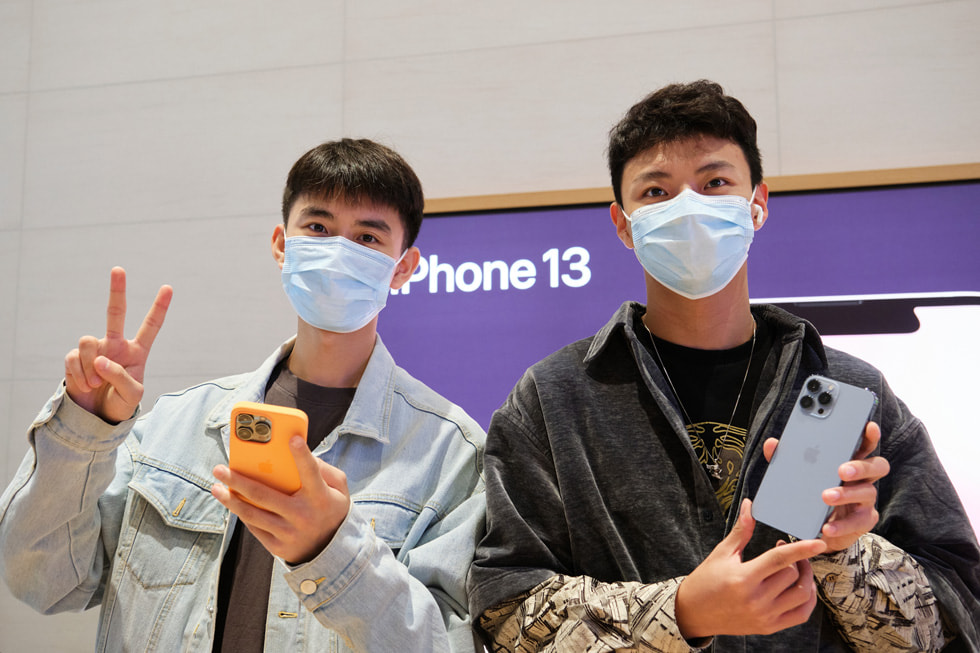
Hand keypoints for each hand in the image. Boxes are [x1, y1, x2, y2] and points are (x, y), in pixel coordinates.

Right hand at [64, 267, 172, 423]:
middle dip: (117, 290)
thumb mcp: (132, 395)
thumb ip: (121, 377)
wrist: (97, 418)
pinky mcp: (76, 358)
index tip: (168, 287)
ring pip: (88, 341)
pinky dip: (80, 374)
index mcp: (137, 351)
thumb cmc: (121, 404)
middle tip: (119, 269)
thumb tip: (101, 360)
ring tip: (97, 384)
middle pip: (115, 312)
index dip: (159, 307)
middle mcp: (116, 345)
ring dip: (91, 365)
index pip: (150, 326)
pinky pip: (74, 357)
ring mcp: (95, 349)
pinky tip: (86, 386)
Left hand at [211, 436, 350, 563]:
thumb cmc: (331, 509)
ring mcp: (289, 532)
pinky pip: (254, 527)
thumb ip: (324, 470)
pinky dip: (241, 513)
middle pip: (264, 495)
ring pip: (252, 513)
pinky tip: (231, 502)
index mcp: (320, 497)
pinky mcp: (278, 546)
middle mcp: (303, 515)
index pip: (311, 472)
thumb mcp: (339, 489)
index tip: (292, 438)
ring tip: (215, 487)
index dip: (302, 455)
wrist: (331, 550)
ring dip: (230, 500)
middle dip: (238, 480)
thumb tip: (297, 455)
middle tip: (220, 469)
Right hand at [675, 499, 826, 638]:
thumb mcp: (722, 553)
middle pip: (792, 575)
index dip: (801, 549)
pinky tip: (800, 587)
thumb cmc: (706, 580)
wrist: (694, 613)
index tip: (819, 542)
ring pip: (801, 594)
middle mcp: (756, 599)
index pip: (779, 560)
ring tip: (797, 567)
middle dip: (797, 559)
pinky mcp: (769, 627)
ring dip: (805, 578)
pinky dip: (807, 600)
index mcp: (743, 578)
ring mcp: (764, 616)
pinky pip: (800, 614)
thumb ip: (742, 531)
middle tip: (787, 549)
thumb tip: (749, 506)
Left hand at [763, 422, 888, 552]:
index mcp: (849, 460)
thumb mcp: (797, 475)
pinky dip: (841, 525)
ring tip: (826, 496)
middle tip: (841, 470)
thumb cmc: (811, 493)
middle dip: (860, 466)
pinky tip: (827, 526)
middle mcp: (862, 478)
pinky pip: (858, 522)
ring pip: (867, 492)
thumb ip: (785, 459)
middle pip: (876, 466)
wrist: (816, 526)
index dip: (869, 435)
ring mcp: (865, 499)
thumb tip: (772, 444)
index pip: (864, 444)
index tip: (868, 426)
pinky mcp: (863, 520)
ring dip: (846, 494)